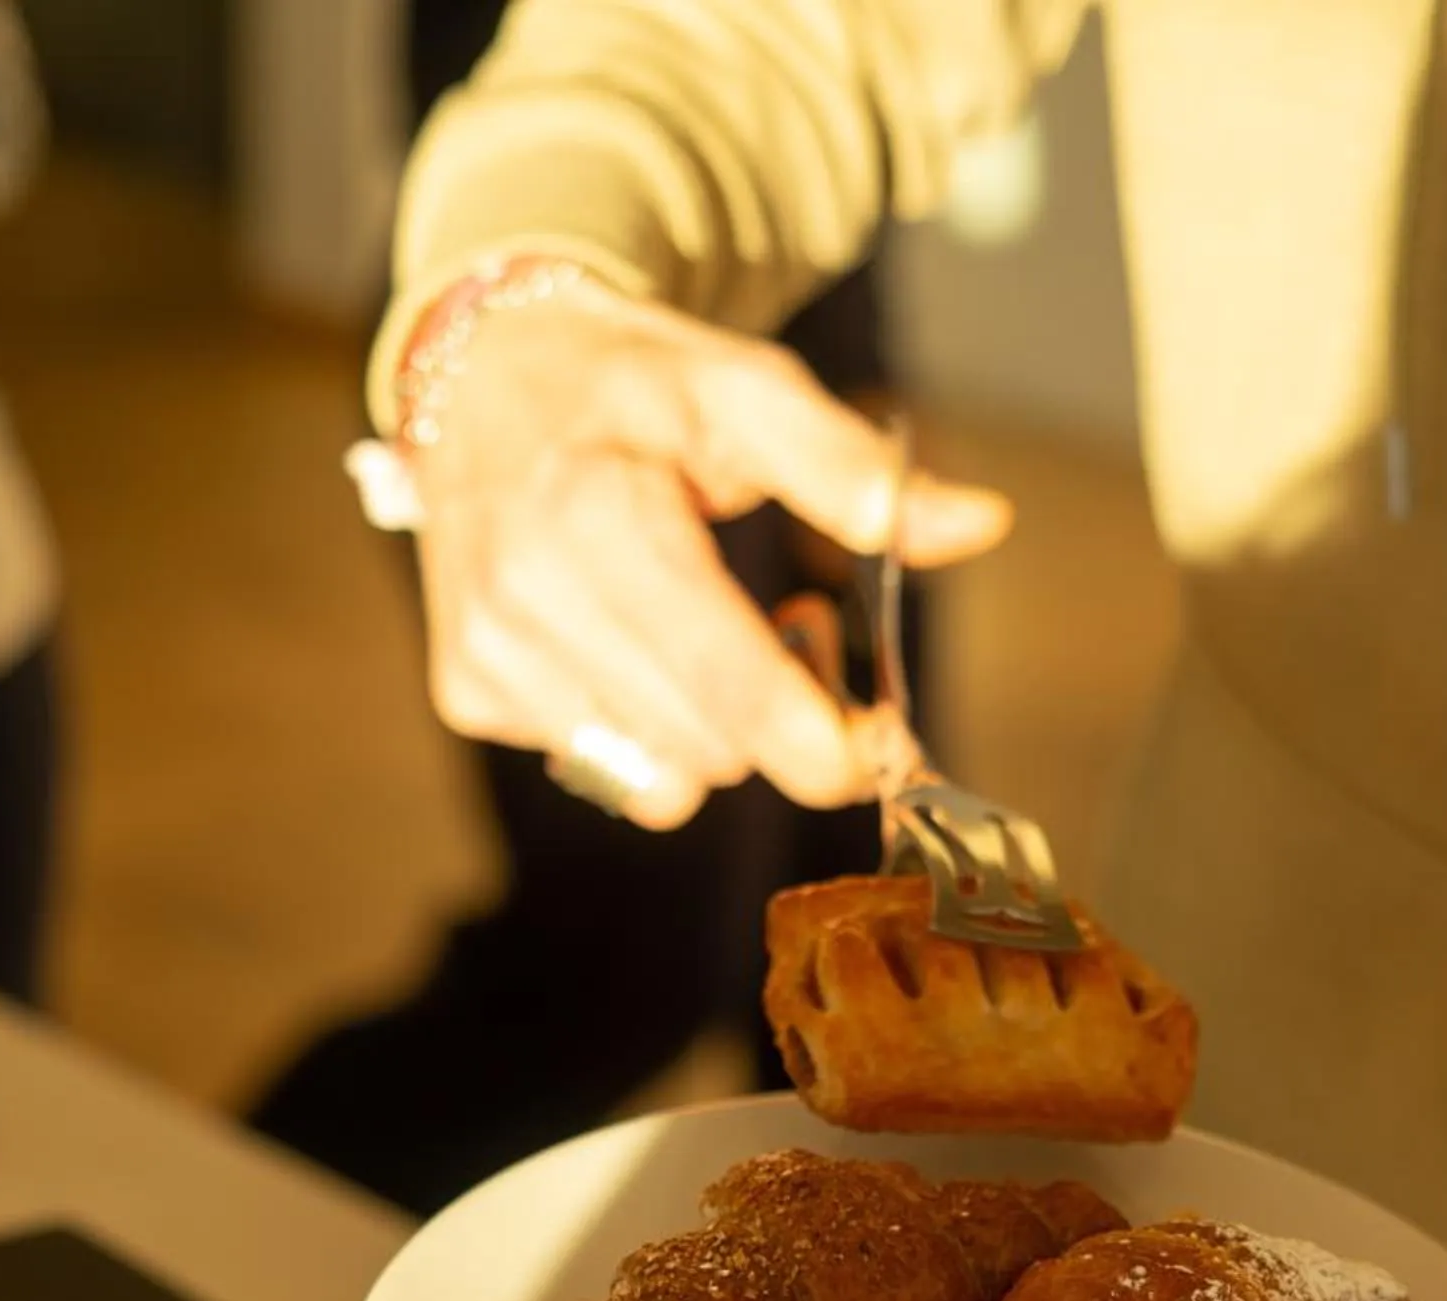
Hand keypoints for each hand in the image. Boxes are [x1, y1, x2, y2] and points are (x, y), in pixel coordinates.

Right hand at [410, 274, 1009, 825]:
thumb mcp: (747, 389)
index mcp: (599, 517)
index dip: (823, 745)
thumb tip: (980, 523)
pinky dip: (643, 727)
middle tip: (790, 631)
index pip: (733, 692)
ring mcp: (487, 655)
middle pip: (711, 752)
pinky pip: (605, 769)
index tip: (882, 741)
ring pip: (659, 782)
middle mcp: (526, 599)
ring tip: (706, 632)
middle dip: (775, 721)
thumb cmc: (633, 385)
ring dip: (711, 732)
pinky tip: (633, 645)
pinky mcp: (467, 691)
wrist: (479, 372)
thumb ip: (856, 466)